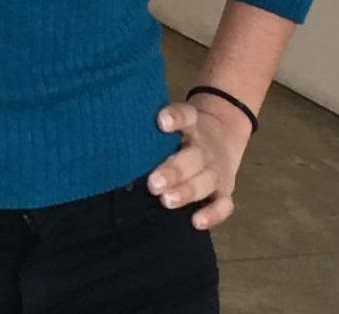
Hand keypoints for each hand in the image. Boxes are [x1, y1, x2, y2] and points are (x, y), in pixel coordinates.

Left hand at [146, 96, 253, 230]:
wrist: (223, 134)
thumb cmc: (184, 133)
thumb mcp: (174, 122)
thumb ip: (153, 130)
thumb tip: (114, 138)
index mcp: (192, 124)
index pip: (186, 116)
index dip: (176, 118)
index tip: (161, 122)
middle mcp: (205, 147)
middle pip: (194, 157)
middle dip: (174, 171)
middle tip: (153, 183)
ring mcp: (216, 170)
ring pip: (206, 181)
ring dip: (187, 192)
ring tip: (167, 200)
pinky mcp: (224, 191)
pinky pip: (223, 205)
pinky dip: (213, 214)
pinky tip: (196, 222)